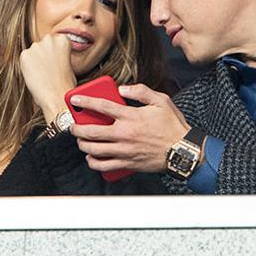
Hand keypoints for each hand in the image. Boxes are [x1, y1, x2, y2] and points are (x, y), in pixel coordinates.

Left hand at [20, 34, 76, 121]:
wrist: (57, 96)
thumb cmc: (65, 84)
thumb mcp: (69, 63)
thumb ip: (60, 54)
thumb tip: (51, 54)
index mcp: (62, 39)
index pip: (55, 41)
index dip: (54, 53)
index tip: (55, 61)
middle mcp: (49, 39)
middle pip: (43, 44)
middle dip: (44, 53)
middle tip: (48, 68)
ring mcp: (36, 46)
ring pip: (33, 51)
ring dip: (35, 60)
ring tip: (42, 74)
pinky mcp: (24, 55)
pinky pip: (24, 59)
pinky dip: (27, 66)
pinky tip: (35, 75)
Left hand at [70, 84, 189, 172]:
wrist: (182, 151)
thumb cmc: (173, 126)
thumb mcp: (161, 101)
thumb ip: (141, 91)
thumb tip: (122, 89)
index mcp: (131, 116)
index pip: (102, 106)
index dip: (85, 102)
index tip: (74, 100)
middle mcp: (124, 134)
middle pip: (92, 131)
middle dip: (77, 128)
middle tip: (73, 126)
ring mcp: (124, 150)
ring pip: (94, 149)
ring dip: (82, 144)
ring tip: (81, 140)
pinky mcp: (127, 163)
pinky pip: (103, 166)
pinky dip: (93, 162)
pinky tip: (91, 157)